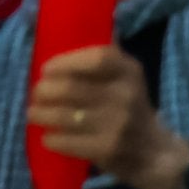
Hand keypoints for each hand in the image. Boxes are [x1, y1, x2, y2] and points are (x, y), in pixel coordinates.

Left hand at [27, 43, 188, 188]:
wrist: (155, 152)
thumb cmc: (128, 106)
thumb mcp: (124, 77)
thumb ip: (98, 59)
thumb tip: (58, 36)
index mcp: (129, 71)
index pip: (96, 58)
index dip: (65, 62)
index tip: (46, 69)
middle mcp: (127, 95)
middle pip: (70, 88)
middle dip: (43, 91)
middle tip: (36, 94)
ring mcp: (119, 124)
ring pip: (64, 115)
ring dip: (40, 113)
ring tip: (33, 113)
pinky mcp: (109, 149)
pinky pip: (68, 141)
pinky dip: (52, 138)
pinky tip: (48, 136)